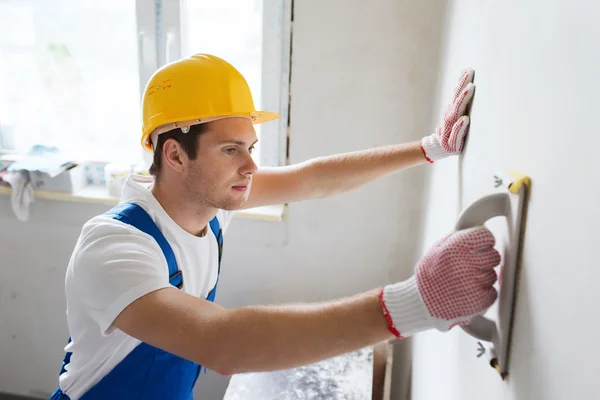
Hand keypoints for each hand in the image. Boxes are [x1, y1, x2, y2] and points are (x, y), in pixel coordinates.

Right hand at [379, 226, 498, 337]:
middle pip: (494, 256)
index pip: (486, 236)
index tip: (481, 245)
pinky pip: (492, 291)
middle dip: (485, 260)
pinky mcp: (480, 300)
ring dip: (482, 277)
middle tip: (472, 266)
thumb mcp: (437, 249)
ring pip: (492, 274)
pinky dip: (483, 293)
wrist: (421, 302)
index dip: (484, 241)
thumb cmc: (430, 273)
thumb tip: (480, 229)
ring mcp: (474, 283)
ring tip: (463, 282)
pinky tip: (467, 293)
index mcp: (455, 248)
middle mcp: (465, 264)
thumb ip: (457, 238)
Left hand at [421, 68, 474, 162]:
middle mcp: (451, 113)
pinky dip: (460, 87)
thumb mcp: (453, 144)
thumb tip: (465, 118)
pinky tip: (464, 80)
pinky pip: (457, 96)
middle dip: (463, 84)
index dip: (465, 97)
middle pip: (457, 96)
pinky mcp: (453, 110)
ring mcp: (451, 110)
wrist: (438, 146)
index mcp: (452, 121)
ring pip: (456, 94)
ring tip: (467, 71)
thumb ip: (458, 132)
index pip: (459, 106)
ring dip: (462, 83)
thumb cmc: (449, 147)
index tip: (471, 87)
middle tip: (469, 71)